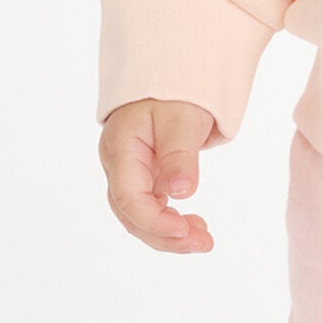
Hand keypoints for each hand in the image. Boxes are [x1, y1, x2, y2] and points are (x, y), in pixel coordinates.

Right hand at [100, 98, 217, 252]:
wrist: (169, 78)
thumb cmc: (173, 93)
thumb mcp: (180, 120)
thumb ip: (179, 155)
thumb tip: (182, 193)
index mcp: (120, 149)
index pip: (127, 197)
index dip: (153, 221)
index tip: (184, 232)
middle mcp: (118, 166)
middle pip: (130, 214)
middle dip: (165, 236)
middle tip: (204, 244)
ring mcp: (129, 174)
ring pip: (140, 217)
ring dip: (170, 234)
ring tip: (204, 240)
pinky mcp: (143, 178)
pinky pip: (151, 208)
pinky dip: (172, 222)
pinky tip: (196, 226)